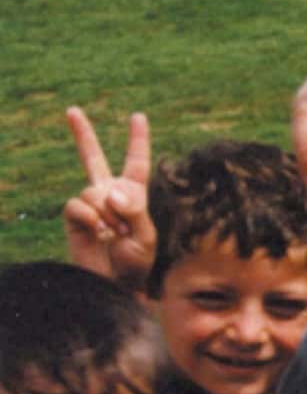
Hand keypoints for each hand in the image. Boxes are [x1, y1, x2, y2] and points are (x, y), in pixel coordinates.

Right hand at [61, 107, 155, 287]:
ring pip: (94, 191)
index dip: (137, 140)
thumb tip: (111, 191)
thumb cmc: (136, 263)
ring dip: (107, 213)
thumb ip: (134, 210)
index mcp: (134, 195)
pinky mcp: (74, 216)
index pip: (136, 163)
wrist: (115, 283)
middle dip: (83, 135)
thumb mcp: (146, 236)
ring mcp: (90, 204)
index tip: (138, 116)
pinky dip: (92, 218)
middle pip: (93, 159)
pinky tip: (97, 232)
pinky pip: (80, 205)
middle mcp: (109, 194)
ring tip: (114, 232)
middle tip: (72, 110)